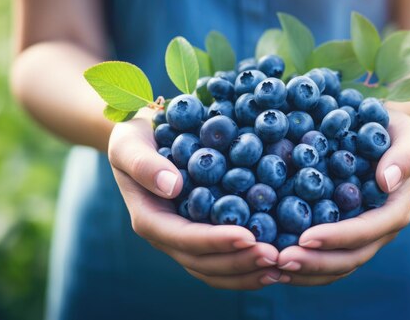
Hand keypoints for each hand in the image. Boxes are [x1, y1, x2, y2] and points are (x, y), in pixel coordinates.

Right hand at [108, 109, 280, 289]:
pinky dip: (247, 264)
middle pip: (203, 262)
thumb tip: (173, 186)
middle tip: (275, 257)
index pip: (184, 238)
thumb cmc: (134, 138)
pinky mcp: (202, 232)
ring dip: (247, 271)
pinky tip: (275, 261)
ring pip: (214, 269)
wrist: (142, 138)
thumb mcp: (128, 144)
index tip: (248, 236)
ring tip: (280, 268)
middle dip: (239, 262)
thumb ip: (144, 164)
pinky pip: (224, 257)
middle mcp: (167, 235)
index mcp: (149, 218)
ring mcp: (184, 238)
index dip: (215, 241)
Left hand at [276, 110, 409, 285]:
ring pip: (335, 266)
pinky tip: (273, 263)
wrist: (380, 130)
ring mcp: (361, 236)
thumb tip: (387, 181)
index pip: (365, 231)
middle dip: (315, 263)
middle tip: (280, 261)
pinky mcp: (342, 233)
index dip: (336, 238)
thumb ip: (405, 155)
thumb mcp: (408, 133)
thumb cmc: (394, 128)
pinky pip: (323, 256)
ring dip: (305, 272)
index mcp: (394, 209)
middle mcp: (379, 230)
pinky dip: (302, 266)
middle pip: (349, 258)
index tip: (304, 238)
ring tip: (272, 269)